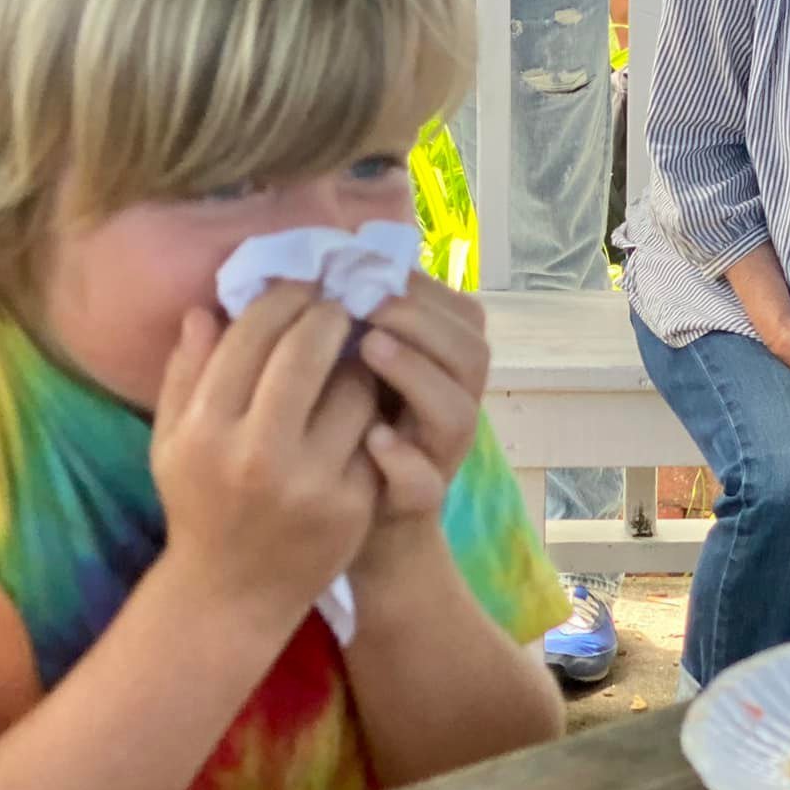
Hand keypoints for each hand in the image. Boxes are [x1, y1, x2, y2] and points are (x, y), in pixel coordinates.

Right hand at [151, 283, 383, 637]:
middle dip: (326, 315)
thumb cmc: (199, 505)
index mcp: (205, 431)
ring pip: (352, 389)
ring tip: (354, 350)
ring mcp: (310, 483)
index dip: (281, 300)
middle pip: (305, 352)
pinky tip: (366, 399)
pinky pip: (373, 433)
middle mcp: (256, 454)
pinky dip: (371, 410)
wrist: (232, 593)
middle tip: (337, 303)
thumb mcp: (172, 442)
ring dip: (357, 361)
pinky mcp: (352, 504)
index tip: (299, 285)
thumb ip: (185, 373)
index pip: (249, 338)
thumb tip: (205, 308)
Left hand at [349, 272, 490, 574]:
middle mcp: (453, 406)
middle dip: (421, 322)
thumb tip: (317, 262)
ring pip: (458, 412)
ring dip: (416, 374)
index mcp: (442, 369)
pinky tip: (373, 438)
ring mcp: (440, 457)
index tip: (366, 268)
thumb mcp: (347, 370)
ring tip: (369, 349)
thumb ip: (348, 325)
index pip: (461, 313)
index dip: (421, 287)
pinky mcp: (418, 503)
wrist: (341, 527)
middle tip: (369, 305)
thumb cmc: (340, 433)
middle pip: (472, 353)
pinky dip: (403, 459)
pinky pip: (426, 482)